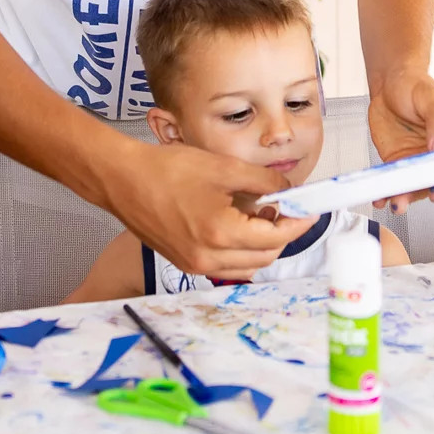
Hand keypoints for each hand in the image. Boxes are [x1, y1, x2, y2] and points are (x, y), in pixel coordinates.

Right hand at [102, 142, 314, 279]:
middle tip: (285, 206)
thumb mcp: (223, 167)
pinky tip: (237, 223)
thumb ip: (262, 181)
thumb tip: (288, 189)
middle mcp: (209, 258)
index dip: (298, 223)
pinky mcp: (185, 263)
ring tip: (259, 212)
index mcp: (221, 234)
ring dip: (261, 244)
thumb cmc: (167, 170)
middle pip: (265, 257)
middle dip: (282, 233)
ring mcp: (195, 265)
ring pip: (247, 266)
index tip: (311, 210)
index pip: (275, 237)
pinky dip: (241, 250)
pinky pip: (226, 265)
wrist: (122, 180)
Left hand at [368, 71, 433, 213]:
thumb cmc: (417, 87)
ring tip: (400, 201)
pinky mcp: (405, 168)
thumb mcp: (432, 98)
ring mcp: (427, 164)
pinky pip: (402, 187)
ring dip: (414, 199)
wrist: (389, 87)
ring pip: (427, 190)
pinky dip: (392, 195)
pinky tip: (381, 198)